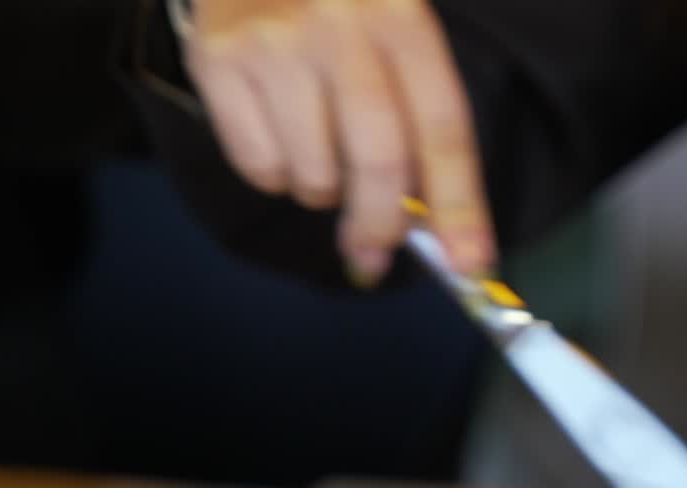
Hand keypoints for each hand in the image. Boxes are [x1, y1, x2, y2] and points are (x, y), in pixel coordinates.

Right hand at [184, 0, 493, 280]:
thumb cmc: (338, 9)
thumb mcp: (393, 39)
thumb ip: (420, 127)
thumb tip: (441, 237)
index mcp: (401, 17)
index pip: (443, 129)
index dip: (460, 206)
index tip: (469, 263)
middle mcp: (339, 23)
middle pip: (379, 161)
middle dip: (382, 225)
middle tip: (374, 250)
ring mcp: (274, 41)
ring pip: (316, 176)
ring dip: (323, 193)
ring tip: (319, 151)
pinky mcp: (216, 60)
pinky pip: (260, 167)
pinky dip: (276, 174)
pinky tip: (279, 132)